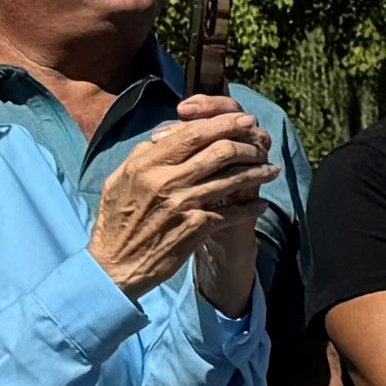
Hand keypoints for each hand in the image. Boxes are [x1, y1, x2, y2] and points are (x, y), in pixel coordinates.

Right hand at [86, 104, 275, 300]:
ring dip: (258, 172)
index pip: (192, 133)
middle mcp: (164, 181)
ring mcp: (182, 204)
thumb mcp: (120, 181)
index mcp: (145, 165)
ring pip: (232, 178)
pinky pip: (233, 212)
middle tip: (263, 144)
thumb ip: (144, 155)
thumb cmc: (116, 221)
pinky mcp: (195, 228)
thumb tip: (167, 133)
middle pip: (219, 151)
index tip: (244, 120)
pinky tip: (260, 205)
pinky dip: (251, 208)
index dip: (224, 123)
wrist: (114, 266)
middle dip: (247, 144)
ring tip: (271, 170)